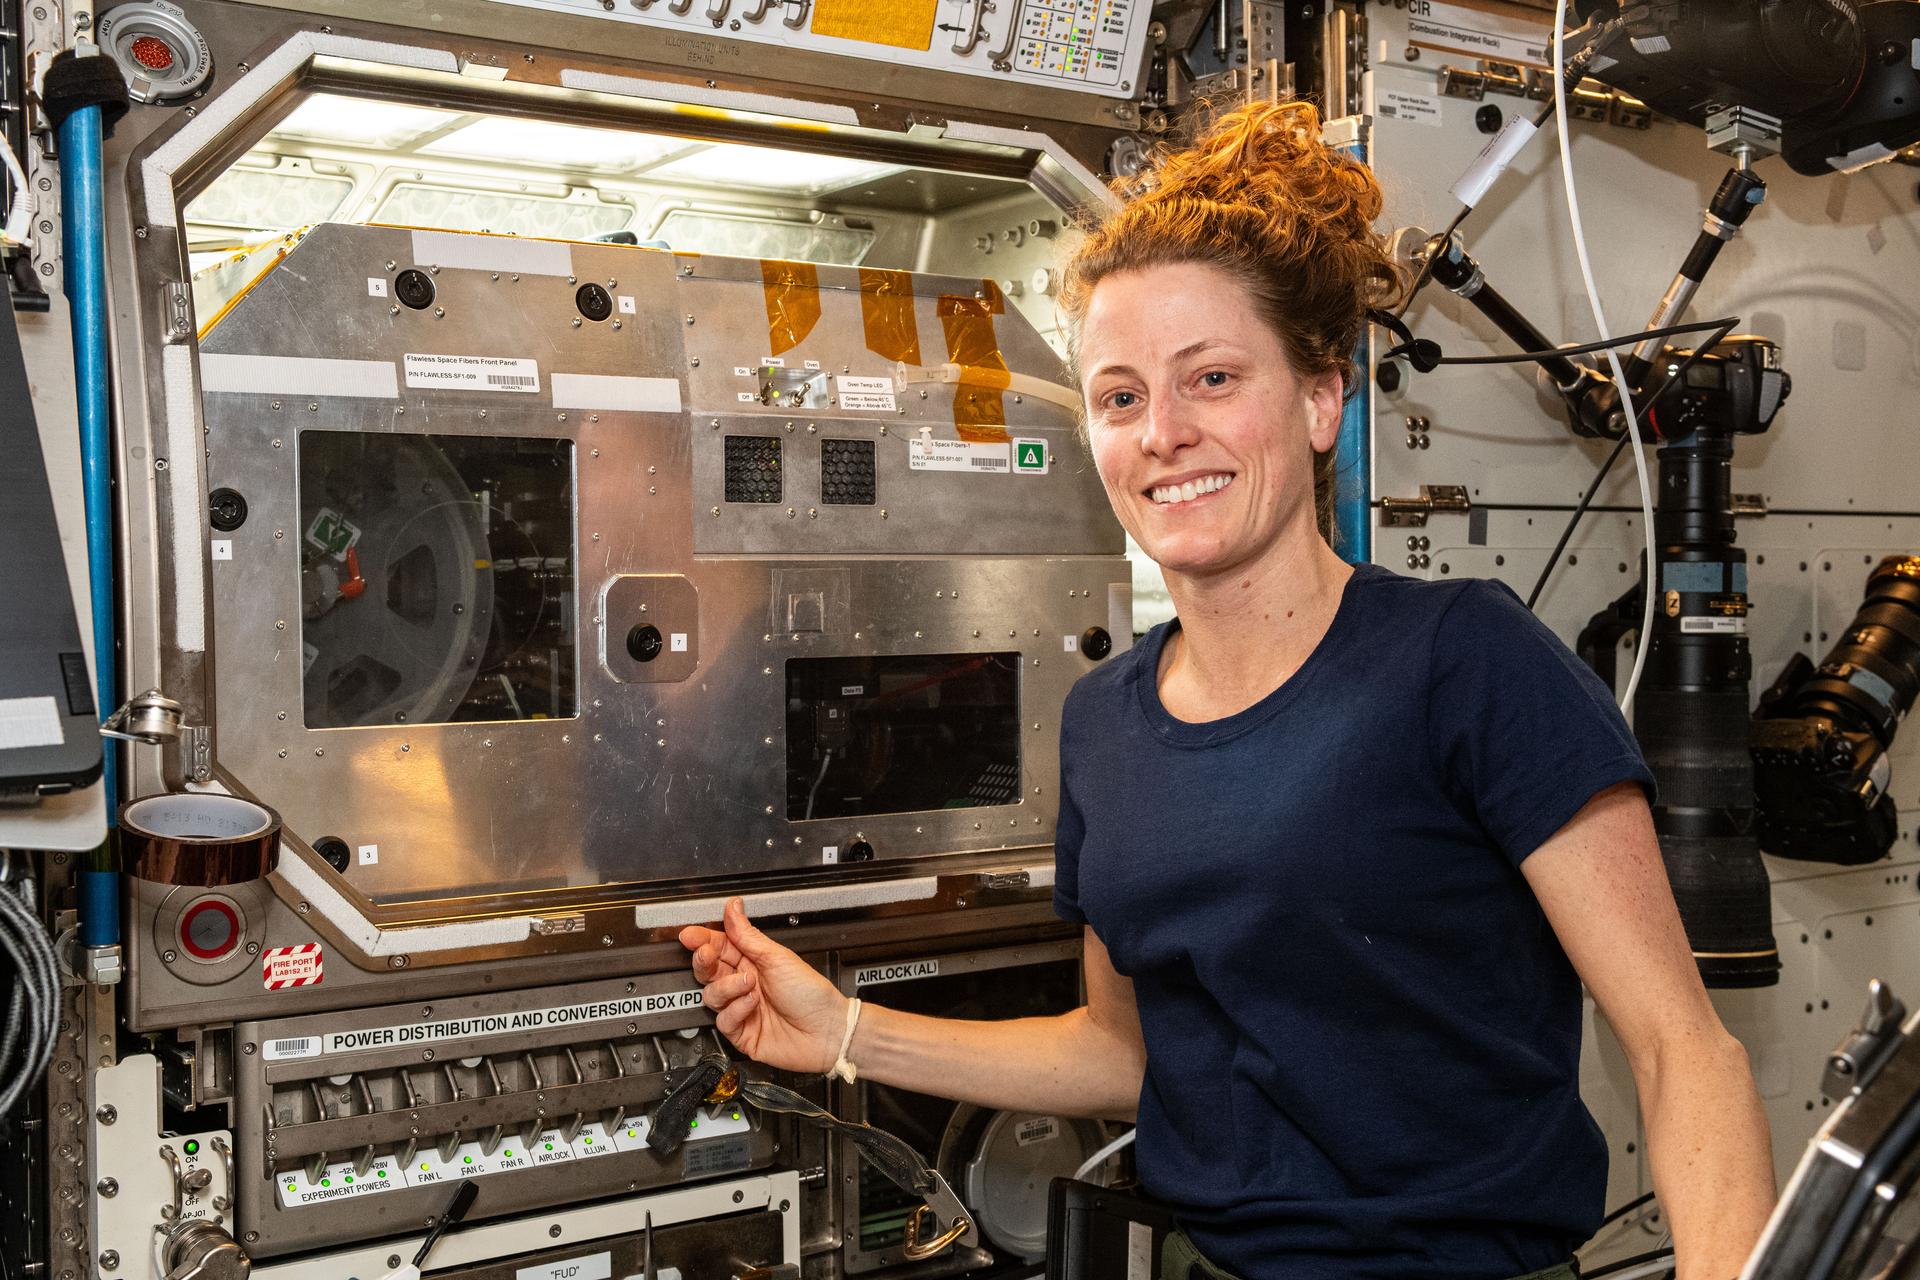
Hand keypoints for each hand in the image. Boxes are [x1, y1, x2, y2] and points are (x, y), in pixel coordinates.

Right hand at [680, 897, 849, 1072]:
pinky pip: (723, 1019)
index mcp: (753, 962)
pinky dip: (736, 1010)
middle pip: (709, 970)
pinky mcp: (741, 1032)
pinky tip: (752, 1004)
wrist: (827, 1030)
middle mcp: (744, 985)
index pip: (720, 947)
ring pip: (712, 995)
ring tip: (748, 983)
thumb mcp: (777, 957)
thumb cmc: (811, 994)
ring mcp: (742, 1009)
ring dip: (728, 986)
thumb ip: (748, 934)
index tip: (690, 935)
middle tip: (707, 954)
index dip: (703, 940)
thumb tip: (733, 907)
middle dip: (704, 960)